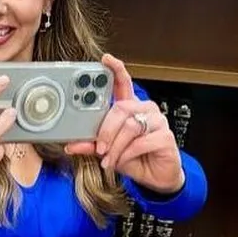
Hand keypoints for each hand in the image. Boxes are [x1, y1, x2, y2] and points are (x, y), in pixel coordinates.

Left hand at [65, 54, 184, 193]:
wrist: (155, 177)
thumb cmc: (133, 158)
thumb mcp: (107, 150)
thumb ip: (91, 144)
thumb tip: (71, 145)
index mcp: (130, 108)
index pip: (123, 83)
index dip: (116, 69)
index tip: (106, 59)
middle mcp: (145, 110)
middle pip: (121, 109)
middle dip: (106, 131)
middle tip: (99, 148)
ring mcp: (158, 121)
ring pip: (130, 127)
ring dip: (116, 146)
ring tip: (109, 159)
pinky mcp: (166, 136)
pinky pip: (141, 142)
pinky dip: (127, 154)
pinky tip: (123, 160)